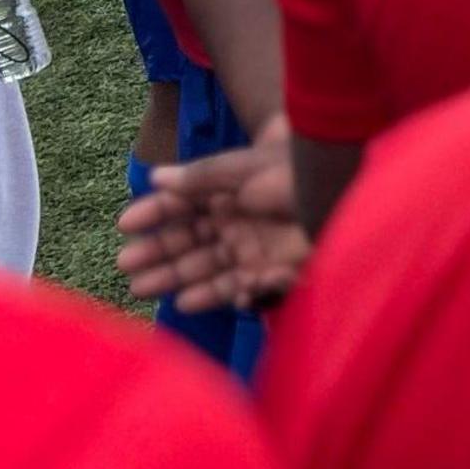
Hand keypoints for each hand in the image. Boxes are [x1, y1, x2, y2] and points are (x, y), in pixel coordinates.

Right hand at [117, 116, 312, 312]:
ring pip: (206, 265)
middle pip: (190, 238)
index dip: (154, 213)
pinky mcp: (273, 270)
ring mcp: (255, 245)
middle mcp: (239, 218)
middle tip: (125, 265)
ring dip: (174, 277)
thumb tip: (156, 178)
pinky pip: (236, 287)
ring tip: (141, 287)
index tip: (124, 226)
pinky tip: (186, 302)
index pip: (183, 202)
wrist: (345, 191)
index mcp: (230, 188)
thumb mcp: (242, 167)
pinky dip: (213, 295)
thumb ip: (200, 176)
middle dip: (157, 251)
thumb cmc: (295, 172)